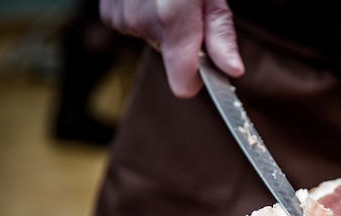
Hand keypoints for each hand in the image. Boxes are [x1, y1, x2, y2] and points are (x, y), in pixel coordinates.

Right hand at [99, 0, 243, 96]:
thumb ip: (220, 33)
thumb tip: (232, 70)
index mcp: (171, 18)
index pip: (182, 83)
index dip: (198, 79)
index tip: (209, 69)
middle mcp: (142, 21)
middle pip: (171, 59)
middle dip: (185, 40)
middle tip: (190, 6)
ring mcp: (121, 15)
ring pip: (153, 41)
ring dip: (164, 25)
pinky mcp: (108, 11)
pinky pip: (134, 27)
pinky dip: (146, 15)